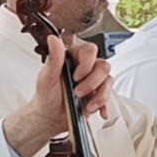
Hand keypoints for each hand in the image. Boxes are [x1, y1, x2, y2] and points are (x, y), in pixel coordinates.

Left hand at [4, 34, 115, 156]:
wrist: (52, 117)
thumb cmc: (47, 96)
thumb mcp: (47, 78)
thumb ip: (54, 58)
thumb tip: (53, 39)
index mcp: (73, 57)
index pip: (89, 50)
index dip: (86, 64)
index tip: (76, 77)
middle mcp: (86, 66)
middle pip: (103, 65)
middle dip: (92, 83)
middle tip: (78, 92)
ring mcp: (94, 80)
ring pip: (108, 80)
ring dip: (99, 95)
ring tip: (86, 104)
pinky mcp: (99, 93)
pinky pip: (110, 95)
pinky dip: (104, 105)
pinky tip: (97, 110)